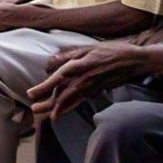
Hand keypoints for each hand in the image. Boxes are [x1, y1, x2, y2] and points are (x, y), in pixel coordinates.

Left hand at [27, 43, 150, 120]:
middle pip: (61, 94)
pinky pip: (79, 102)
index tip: (31, 94)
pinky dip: (69, 108)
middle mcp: (83, 79)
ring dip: (56, 108)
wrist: (132, 62)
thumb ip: (68, 54)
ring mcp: (90, 87)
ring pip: (70, 101)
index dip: (43, 88)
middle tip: (33, 109)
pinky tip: (61, 112)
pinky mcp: (96, 91)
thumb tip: (50, 62)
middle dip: (46, 103)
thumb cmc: (111, 50)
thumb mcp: (88, 47)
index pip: (57, 79)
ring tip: (44, 115)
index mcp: (79, 66)